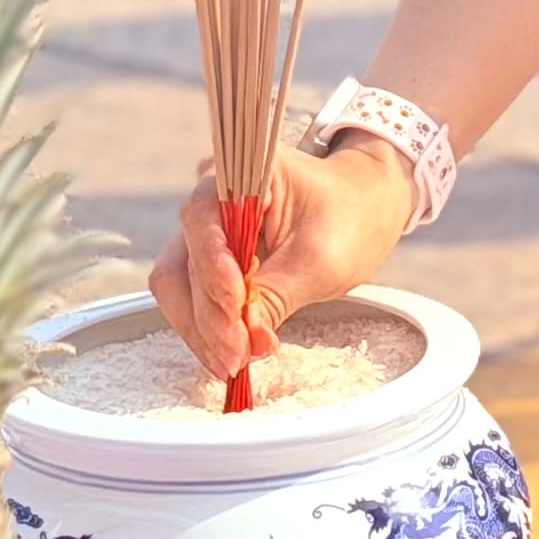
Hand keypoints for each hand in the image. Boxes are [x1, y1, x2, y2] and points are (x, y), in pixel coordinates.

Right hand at [147, 135, 413, 383]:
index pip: (203, 223)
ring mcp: (205, 234)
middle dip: (207, 316)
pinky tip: (232, 353)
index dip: (212, 272)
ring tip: (235, 363)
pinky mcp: (208, 263)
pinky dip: (208, 330)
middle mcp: (211, 201)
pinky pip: (192, 299)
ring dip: (202, 330)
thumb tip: (245, 343)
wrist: (359, 212)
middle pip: (182, 263)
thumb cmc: (347, 219)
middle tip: (236, 357)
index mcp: (242, 175)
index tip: (236, 312)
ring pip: (178, 288)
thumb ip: (277, 297)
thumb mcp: (321, 260)